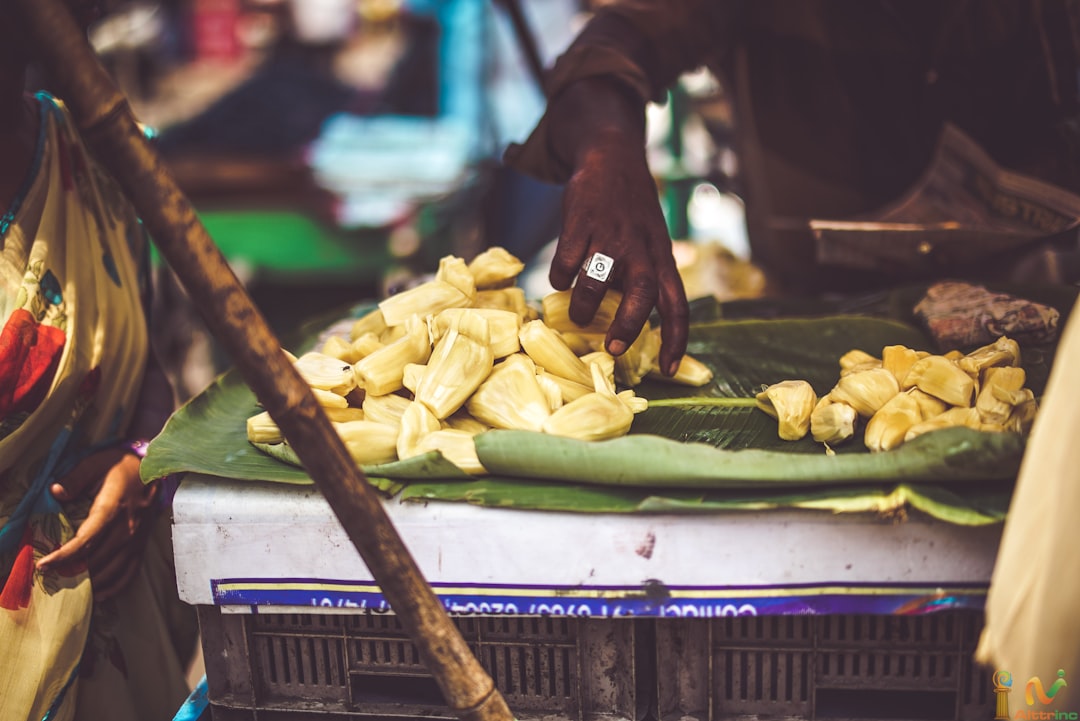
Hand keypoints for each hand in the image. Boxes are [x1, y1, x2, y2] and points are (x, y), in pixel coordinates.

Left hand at [38, 446, 159, 600]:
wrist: (154, 466)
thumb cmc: (121, 464)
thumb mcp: (96, 462)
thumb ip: (75, 477)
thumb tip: (56, 492)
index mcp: (113, 506)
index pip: (87, 538)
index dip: (65, 554)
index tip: (45, 564)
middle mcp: (126, 526)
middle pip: (97, 557)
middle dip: (72, 571)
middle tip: (51, 579)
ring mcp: (136, 536)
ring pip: (112, 568)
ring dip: (92, 581)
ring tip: (72, 588)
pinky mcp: (141, 541)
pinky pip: (130, 570)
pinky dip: (115, 585)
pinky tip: (101, 593)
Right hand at [546, 80, 688, 374]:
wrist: (612, 157)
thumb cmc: (633, 213)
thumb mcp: (652, 244)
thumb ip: (644, 280)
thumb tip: (625, 327)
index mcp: (662, 259)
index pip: (677, 305)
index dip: (675, 340)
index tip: (666, 370)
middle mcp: (641, 248)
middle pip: (642, 292)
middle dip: (629, 324)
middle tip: (613, 347)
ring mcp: (611, 234)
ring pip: (598, 277)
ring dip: (585, 304)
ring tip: (578, 317)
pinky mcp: (581, 221)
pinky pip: (567, 258)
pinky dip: (560, 275)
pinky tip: (559, 280)